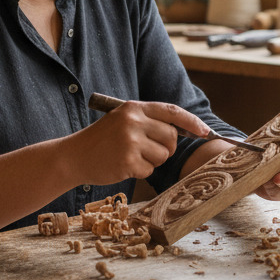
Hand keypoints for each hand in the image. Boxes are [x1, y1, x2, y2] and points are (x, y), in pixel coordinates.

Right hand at [75, 99, 212, 185]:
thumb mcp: (124, 120)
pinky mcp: (127, 161)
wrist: (73, 156)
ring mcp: (130, 141)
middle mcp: (134, 121)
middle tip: (148, 150)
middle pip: (171, 137)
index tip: (205, 131)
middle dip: (166, 147)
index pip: (172, 111)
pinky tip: (123, 165)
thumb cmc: (102, 139)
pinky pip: (149, 170)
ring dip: (152, 161)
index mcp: (134, 107)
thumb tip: (185, 130)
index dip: (192, 122)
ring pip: (162, 155)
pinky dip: (140, 171)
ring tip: (131, 156)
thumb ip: (150, 121)